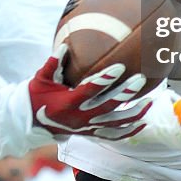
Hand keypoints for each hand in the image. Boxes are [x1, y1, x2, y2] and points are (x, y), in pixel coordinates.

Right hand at [28, 44, 151, 139]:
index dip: (106, 79)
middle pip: (108, 107)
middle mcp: (79, 118)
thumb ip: (53, 63)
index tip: (121, 67)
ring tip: (150, 102)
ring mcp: (86, 128)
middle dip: (126, 93)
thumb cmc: (36, 96)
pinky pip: (114, 135)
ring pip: (115, 124)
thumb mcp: (40, 78)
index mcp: (68, 102)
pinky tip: (142, 123)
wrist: (30, 124)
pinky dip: (129, 131)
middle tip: (141, 79)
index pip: (90, 90)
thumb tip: (65, 45)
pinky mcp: (90, 134)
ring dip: (134, 113)